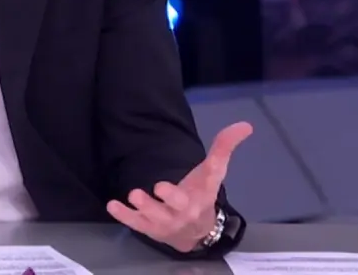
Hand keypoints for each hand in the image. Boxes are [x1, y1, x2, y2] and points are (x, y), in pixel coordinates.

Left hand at [106, 121, 252, 252]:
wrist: (198, 232)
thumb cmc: (202, 195)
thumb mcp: (213, 172)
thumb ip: (224, 147)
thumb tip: (245, 125)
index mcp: (201, 197)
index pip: (200, 189)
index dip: (186, 187)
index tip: (165, 184)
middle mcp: (184, 212)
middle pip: (175, 207)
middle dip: (164, 200)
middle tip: (150, 189)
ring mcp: (165, 223)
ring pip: (153, 218)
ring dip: (142, 208)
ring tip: (133, 194)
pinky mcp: (149, 228)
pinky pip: (135, 224)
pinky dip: (124, 216)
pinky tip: (112, 205)